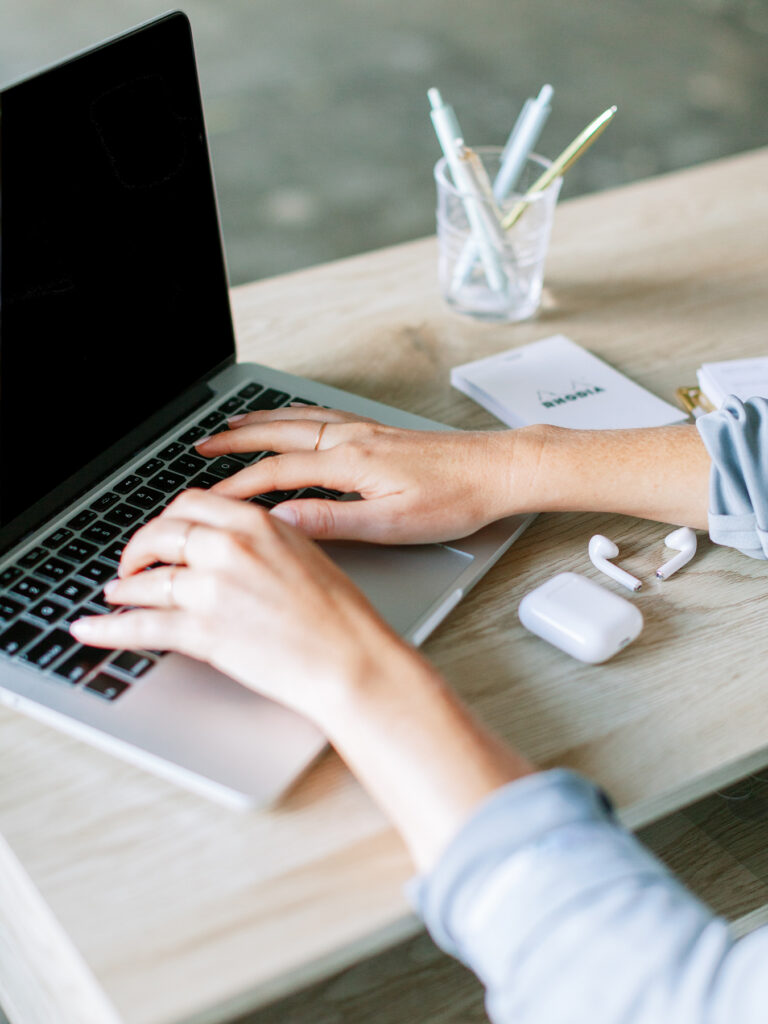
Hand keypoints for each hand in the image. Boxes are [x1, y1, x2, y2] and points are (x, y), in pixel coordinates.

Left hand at [71, 488, 532, 871]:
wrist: (351, 659)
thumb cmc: (340, 615)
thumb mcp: (303, 555)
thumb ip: (260, 542)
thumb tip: (223, 545)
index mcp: (257, 523)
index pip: (191, 504)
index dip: (167, 520)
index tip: (162, 533)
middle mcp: (229, 547)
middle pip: (160, 533)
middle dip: (139, 548)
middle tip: (133, 564)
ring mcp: (212, 588)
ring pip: (146, 581)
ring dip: (124, 589)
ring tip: (115, 595)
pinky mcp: (202, 630)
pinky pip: (140, 626)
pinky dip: (108, 628)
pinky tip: (92, 629)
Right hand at [195, 406, 525, 543]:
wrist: (498, 470)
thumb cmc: (454, 500)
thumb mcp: (391, 523)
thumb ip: (332, 521)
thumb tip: (282, 520)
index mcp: (350, 461)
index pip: (278, 471)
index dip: (238, 485)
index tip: (207, 498)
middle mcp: (352, 438)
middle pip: (280, 434)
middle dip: (236, 442)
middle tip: (201, 448)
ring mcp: (366, 430)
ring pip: (299, 419)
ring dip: (260, 422)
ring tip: (231, 426)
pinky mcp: (379, 431)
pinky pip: (322, 414)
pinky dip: (294, 414)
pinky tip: (291, 417)